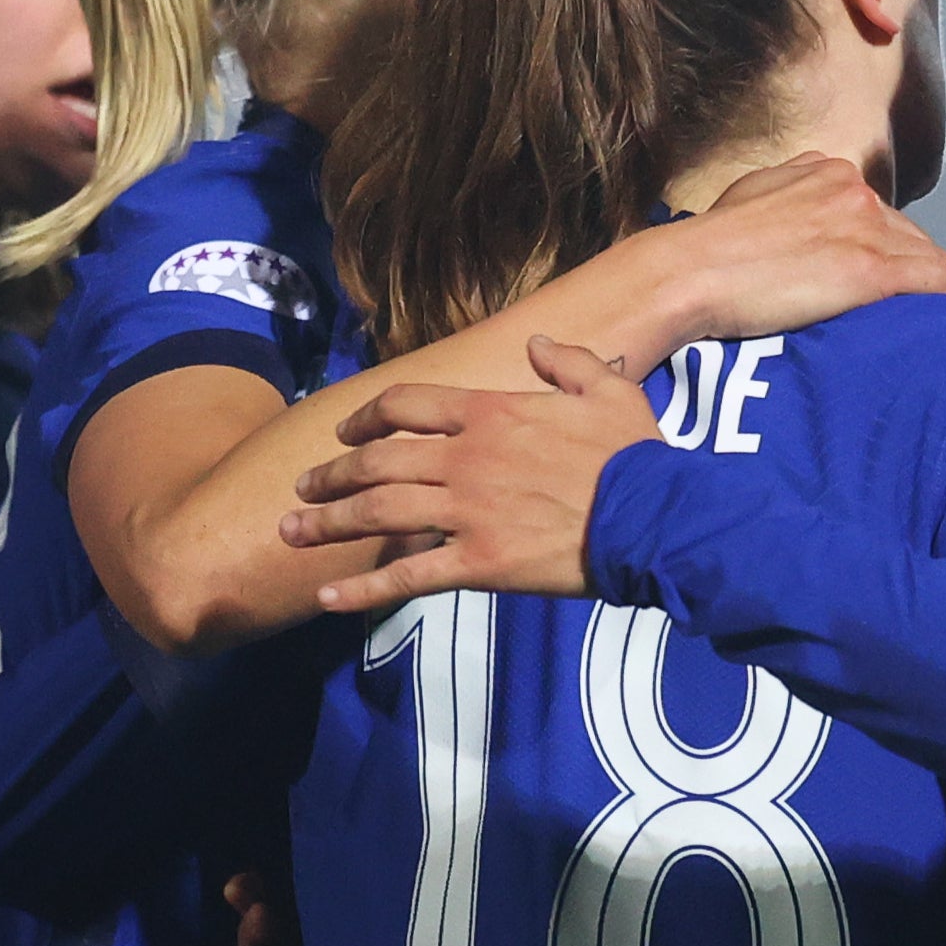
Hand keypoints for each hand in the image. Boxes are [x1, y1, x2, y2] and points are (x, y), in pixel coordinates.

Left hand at [284, 336, 663, 616]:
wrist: (653, 518)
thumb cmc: (635, 455)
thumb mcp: (609, 387)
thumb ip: (567, 361)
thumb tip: (537, 345)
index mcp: (491, 412)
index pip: (407, 405)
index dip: (367, 416)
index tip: (346, 432)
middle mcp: (466, 458)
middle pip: (378, 460)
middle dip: (333, 474)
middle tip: (304, 489)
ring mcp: (468, 512)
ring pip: (379, 512)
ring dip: (329, 523)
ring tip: (292, 532)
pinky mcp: (479, 564)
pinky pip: (409, 576)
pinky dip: (364, 589)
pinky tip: (328, 599)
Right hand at [653, 153, 945, 345]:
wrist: (688, 272)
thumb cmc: (705, 246)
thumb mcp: (749, 195)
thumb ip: (785, 192)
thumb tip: (799, 201)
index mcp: (825, 172)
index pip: (877, 210)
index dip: (883, 245)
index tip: (879, 274)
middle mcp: (852, 191)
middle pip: (906, 233)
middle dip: (909, 268)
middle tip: (906, 306)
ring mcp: (863, 228)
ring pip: (925, 256)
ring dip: (932, 288)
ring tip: (935, 319)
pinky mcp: (868, 269)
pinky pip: (932, 281)